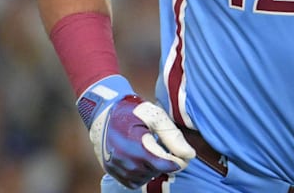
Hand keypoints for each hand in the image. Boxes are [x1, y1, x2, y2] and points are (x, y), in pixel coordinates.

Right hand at [77, 75, 195, 187]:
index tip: (185, 155)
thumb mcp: (156, 117)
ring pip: (145, 177)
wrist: (104, 113)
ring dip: (153, 168)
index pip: (164, 164)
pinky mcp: (111, 171)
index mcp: (137, 144)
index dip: (179, 161)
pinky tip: (143, 160)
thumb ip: (173, 137)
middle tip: (166, 147)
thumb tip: (189, 155)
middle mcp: (124, 159)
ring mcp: (116, 167)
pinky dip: (142, 174)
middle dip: (166, 162)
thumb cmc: (133, 112)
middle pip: (156, 171)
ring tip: (153, 151)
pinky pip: (133, 182)